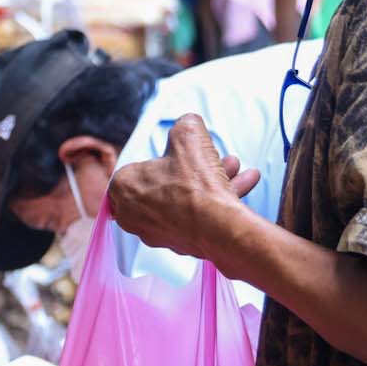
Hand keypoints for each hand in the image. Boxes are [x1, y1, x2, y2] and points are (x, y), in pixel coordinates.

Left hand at [106, 115, 259, 264]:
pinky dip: (215, 200)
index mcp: (123, 186)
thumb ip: (185, 123)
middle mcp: (132, 213)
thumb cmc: (195, 184)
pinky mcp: (177, 243)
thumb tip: (188, 122)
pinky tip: (243, 182)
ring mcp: (155, 232)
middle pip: (167, 181)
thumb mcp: (189, 135)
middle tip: (215, 156)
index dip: (166, 156)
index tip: (182, 153)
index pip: (139, 165)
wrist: (218, 228)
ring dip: (211, 180)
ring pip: (184, 198)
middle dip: (196, 166)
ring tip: (235, 166)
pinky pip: (195, 216)